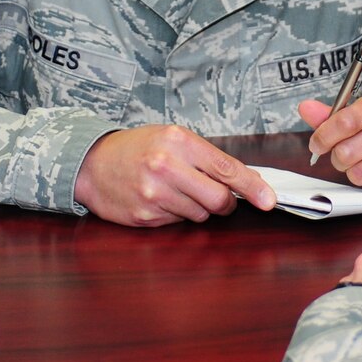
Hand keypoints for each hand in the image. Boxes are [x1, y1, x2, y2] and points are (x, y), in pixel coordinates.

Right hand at [74, 124, 274, 226]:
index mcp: (177, 141)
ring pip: (201, 214)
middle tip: (217, 197)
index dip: (252, 187)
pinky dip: (176, 214)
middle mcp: (166, 166)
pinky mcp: (145, 216)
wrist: (92, 164)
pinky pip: (178, 223)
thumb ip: (207, 157)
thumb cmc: (136, 148)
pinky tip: (160, 200)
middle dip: (225, 202)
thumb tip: (247, 179)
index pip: (226, 168)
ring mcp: (154, 194)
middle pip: (219, 198)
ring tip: (176, 191)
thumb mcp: (172, 139)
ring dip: (197, 207)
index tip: (269, 199)